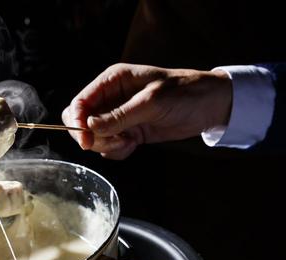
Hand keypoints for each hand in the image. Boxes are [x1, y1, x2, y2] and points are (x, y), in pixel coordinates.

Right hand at [62, 63, 231, 158]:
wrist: (210, 105)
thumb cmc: (184, 92)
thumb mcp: (151, 102)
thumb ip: (119, 116)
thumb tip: (89, 127)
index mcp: (112, 81)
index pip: (79, 102)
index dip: (76, 121)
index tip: (85, 139)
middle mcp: (111, 98)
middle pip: (81, 122)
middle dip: (92, 136)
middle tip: (114, 141)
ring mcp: (118, 116)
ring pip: (94, 137)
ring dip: (107, 145)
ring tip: (129, 142)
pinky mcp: (128, 131)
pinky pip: (110, 146)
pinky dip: (117, 151)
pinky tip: (134, 145)